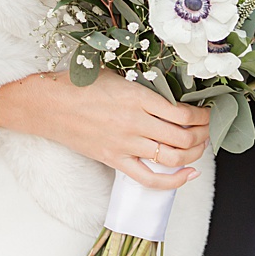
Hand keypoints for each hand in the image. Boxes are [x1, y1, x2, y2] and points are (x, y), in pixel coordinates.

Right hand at [0, 72, 210, 189]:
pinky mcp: (115, 160)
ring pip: (173, 157)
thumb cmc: (80, 84)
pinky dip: (173, 181)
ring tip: (200, 147)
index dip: (203, 116)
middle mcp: (136, 123)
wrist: (45, 104)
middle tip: (208, 130)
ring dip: (195, 154)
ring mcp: (126, 144)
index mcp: (139, 97)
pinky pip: (150, 179)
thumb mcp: (118, 74)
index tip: (208, 113)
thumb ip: (146, 86)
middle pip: (184, 138)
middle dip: (204, 135)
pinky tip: (187, 175)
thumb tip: (174, 94)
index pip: (184, 114)